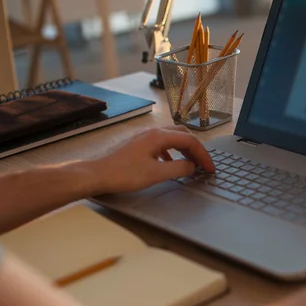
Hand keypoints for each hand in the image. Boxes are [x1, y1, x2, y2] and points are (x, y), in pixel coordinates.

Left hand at [87, 127, 214, 194]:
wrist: (95, 174)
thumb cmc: (123, 174)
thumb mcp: (156, 174)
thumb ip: (178, 169)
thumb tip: (192, 166)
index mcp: (159, 136)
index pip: (190, 140)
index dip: (203, 155)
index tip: (210, 168)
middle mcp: (152, 132)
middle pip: (182, 134)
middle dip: (196, 149)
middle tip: (203, 164)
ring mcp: (143, 137)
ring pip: (171, 138)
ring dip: (184, 149)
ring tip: (190, 164)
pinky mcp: (137, 144)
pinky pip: (161, 144)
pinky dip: (171, 152)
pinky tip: (168, 164)